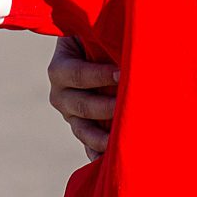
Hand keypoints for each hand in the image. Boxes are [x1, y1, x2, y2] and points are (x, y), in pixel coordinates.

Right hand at [48, 34, 120, 161]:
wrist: (93, 54)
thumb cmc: (100, 39)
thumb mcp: (95, 34)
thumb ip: (107, 38)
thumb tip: (136, 41)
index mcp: (60, 69)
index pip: (78, 74)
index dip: (99, 75)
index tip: (122, 74)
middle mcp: (60, 95)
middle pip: (81, 106)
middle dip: (107, 107)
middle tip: (131, 105)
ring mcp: (70, 116)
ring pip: (83, 130)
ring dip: (104, 136)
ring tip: (124, 139)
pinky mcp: (83, 130)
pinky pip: (89, 146)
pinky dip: (99, 154)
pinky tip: (111, 161)